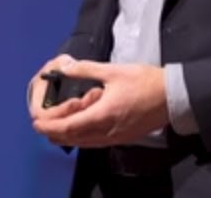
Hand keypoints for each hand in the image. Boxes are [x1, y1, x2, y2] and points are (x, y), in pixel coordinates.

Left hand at [32, 61, 168, 147]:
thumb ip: (86, 70)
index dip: (50, 126)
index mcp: (103, 115)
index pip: (69, 127)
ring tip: (57, 124)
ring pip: (84, 142)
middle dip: (55, 132)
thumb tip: (66, 67)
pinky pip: (96, 142)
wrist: (173, 96)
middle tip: (43, 123)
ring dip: (68, 134)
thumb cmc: (146, 82)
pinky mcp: (123, 138)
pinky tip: (80, 126)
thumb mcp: (113, 71)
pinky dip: (82, 136)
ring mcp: (116, 137)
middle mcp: (107, 132)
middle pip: (73, 139)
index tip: (36, 122)